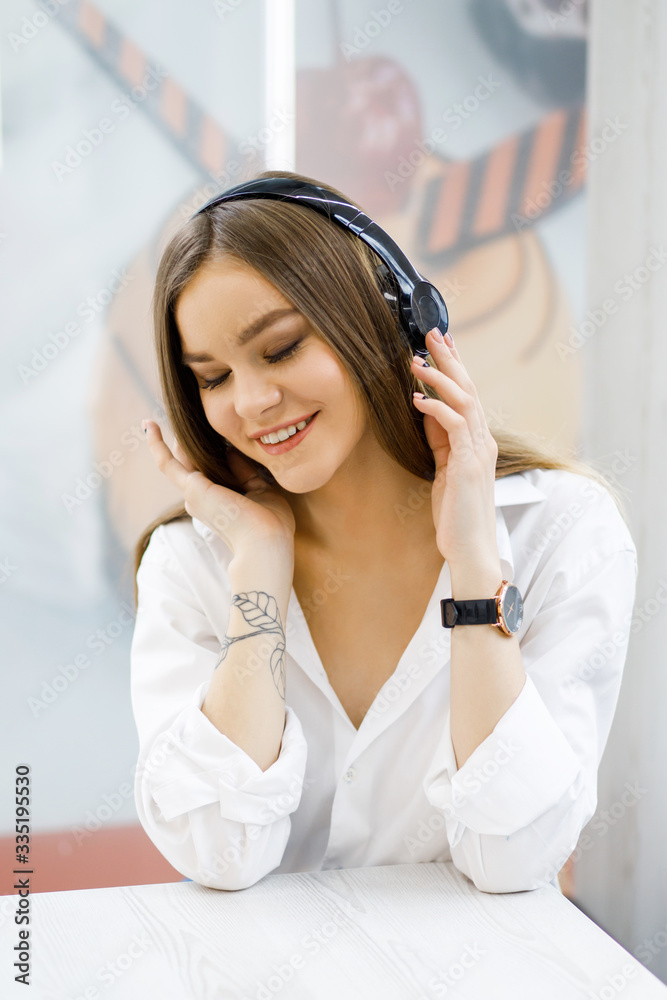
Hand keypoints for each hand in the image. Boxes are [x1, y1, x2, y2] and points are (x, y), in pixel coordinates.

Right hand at [142, 420, 295, 553]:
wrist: (265, 541)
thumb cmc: (271, 523)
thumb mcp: (262, 489)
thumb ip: (245, 471)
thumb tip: (231, 450)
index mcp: (219, 503)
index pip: (213, 470)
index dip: (216, 451)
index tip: (221, 433)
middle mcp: (201, 500)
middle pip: (195, 462)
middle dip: (194, 441)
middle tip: (192, 415)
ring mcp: (194, 494)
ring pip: (182, 458)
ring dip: (179, 436)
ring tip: (174, 411)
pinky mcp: (190, 487)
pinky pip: (167, 462)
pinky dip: (157, 444)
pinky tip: (148, 425)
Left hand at [410, 328, 499, 570]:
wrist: (469, 548)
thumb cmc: (456, 514)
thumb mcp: (444, 469)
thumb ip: (440, 440)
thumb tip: (425, 410)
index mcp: (478, 441)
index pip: (468, 394)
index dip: (455, 367)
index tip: (440, 344)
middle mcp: (483, 441)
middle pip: (469, 388)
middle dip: (449, 359)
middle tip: (431, 334)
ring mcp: (479, 451)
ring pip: (465, 400)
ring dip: (439, 378)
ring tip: (416, 362)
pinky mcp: (469, 464)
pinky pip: (455, 425)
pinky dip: (436, 408)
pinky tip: (417, 399)